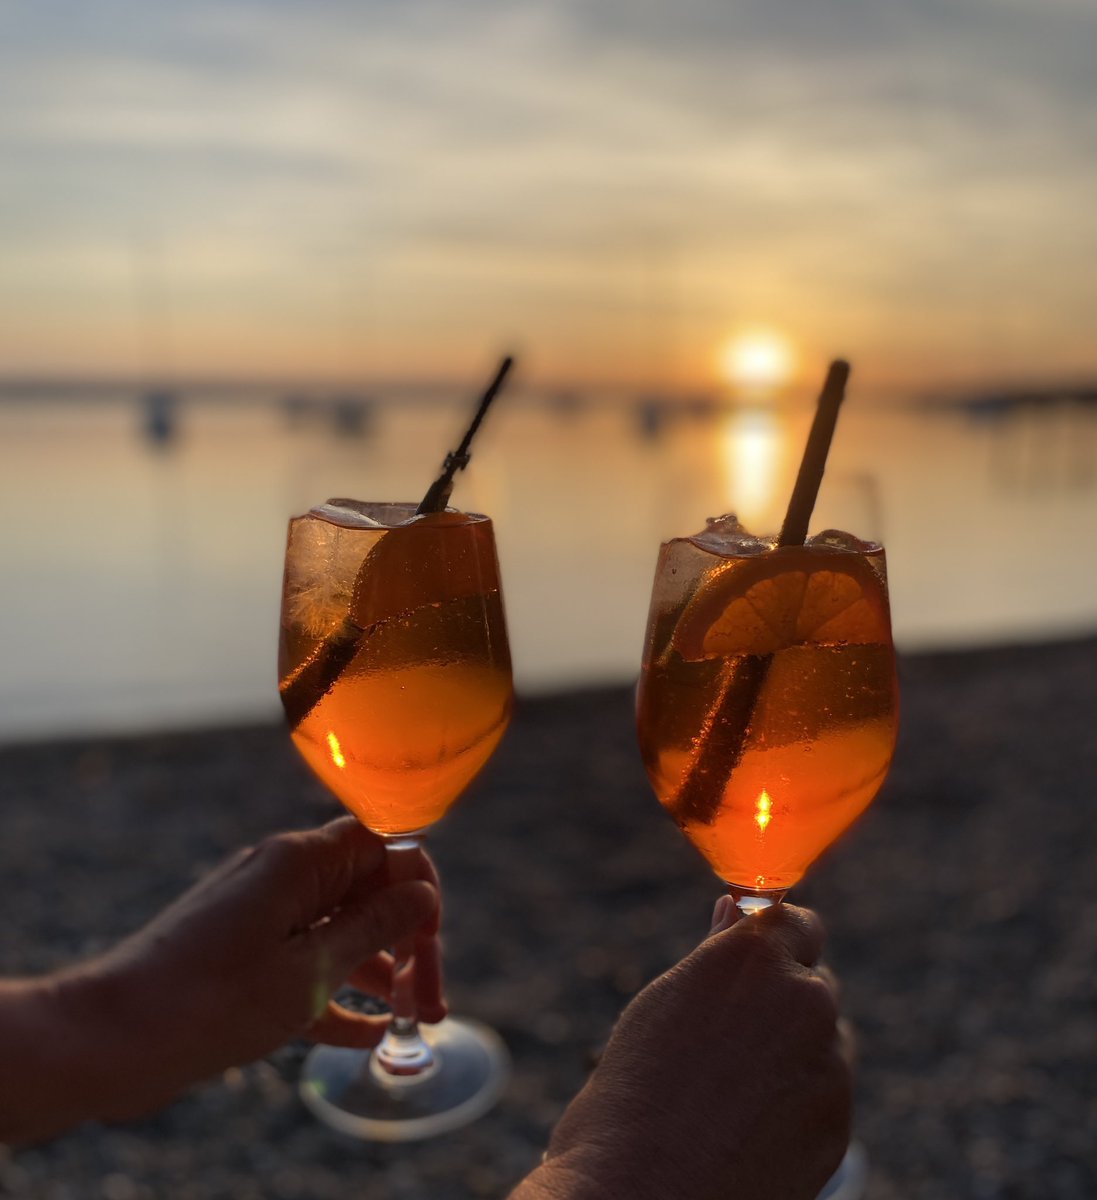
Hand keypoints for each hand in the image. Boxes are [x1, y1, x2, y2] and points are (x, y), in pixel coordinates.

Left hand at [1, 818, 443, 1141]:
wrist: (110, 1038)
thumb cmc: (213, 1002)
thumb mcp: (310, 970)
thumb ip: (373, 928)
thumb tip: (421, 892)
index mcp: (299, 861)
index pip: (382, 843)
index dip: (417, 884)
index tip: (430, 937)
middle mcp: (282, 875)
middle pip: (366, 889)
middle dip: (406, 939)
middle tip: (431, 998)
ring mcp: (260, 913)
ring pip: (338, 928)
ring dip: (379, 970)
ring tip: (412, 1020)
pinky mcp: (242, 951)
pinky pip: (304, 960)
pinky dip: (337, 991)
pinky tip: (369, 1034)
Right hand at [512, 902, 852, 1199]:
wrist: (637, 1194)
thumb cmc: (630, 1093)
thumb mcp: (661, 1006)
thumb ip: (713, 956)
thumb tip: (734, 910)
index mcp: (752, 954)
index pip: (800, 924)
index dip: (777, 948)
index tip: (754, 971)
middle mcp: (802, 997)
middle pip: (816, 983)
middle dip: (785, 1001)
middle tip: (731, 1041)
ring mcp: (827, 1062)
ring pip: (827, 1040)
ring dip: (797, 1052)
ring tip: (735, 1091)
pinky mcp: (839, 1122)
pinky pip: (828, 1093)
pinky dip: (801, 1102)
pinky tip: (751, 1126)